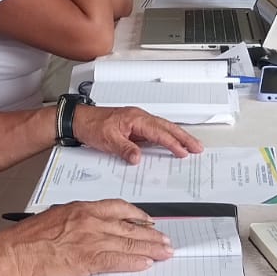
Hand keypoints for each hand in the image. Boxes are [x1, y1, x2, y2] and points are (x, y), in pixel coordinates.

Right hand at [0, 200, 173, 275]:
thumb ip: (76, 220)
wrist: (13, 253)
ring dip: (150, 249)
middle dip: (151, 235)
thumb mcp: (55, 218)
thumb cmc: (27, 239)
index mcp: (82, 208)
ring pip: (129, 242)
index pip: (119, 208)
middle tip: (165, 240)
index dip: (138, 215)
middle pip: (130, 226)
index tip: (148, 222)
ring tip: (165, 253)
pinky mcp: (88, 259)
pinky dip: (134, 262)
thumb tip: (88, 227)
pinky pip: (118, 260)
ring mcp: (91, 239)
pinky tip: (146, 264)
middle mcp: (91, 220)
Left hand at [71, 104, 203, 163]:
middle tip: (198, 147)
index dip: (172, 142)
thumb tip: (138, 158)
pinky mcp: (134, 128)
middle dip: (184, 137)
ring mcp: (138, 122)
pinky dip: (166, 138)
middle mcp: (139, 118)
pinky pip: (155, 132)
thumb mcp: (107, 139)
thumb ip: (125, 148)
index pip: (159, 132)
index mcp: (135, 118)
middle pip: (167, 127)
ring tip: (191, 146)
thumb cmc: (91, 125)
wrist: (78, 120)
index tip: (183, 151)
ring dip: (177, 137)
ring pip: (163, 128)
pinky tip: (172, 145)